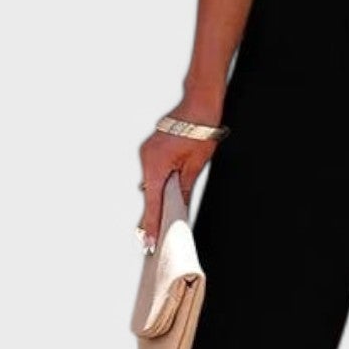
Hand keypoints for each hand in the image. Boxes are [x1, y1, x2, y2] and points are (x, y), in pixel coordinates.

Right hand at [135, 98, 224, 247]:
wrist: (199, 105)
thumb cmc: (201, 132)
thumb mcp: (196, 166)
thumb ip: (183, 189)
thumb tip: (178, 209)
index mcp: (156, 164)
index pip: (152, 202)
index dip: (151, 224)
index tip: (148, 243)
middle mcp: (146, 158)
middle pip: (148, 194)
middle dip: (153, 214)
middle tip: (152, 240)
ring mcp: (146, 152)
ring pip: (150, 183)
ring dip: (157, 198)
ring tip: (160, 221)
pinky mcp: (151, 149)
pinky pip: (152, 172)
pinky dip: (158, 184)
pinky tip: (165, 195)